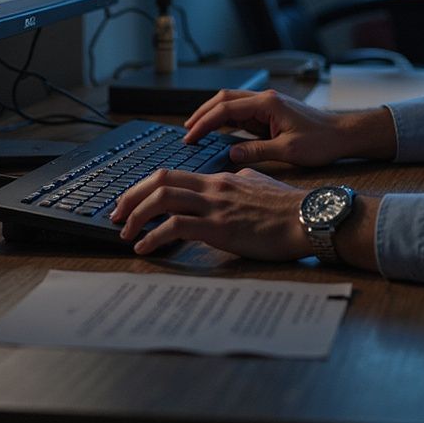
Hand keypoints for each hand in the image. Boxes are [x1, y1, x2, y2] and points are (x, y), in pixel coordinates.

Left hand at [109, 167, 308, 257]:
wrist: (307, 217)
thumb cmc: (289, 208)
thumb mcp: (259, 185)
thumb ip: (239, 183)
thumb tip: (230, 183)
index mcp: (222, 178)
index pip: (175, 174)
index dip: (147, 186)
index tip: (132, 201)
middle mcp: (214, 187)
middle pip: (161, 180)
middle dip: (131, 196)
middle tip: (116, 214)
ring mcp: (216, 206)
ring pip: (163, 199)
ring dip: (136, 216)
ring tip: (124, 233)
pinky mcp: (219, 227)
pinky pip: (176, 227)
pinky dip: (153, 237)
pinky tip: (145, 248)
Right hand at [182, 88, 393, 165]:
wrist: (344, 134)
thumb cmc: (322, 141)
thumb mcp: (288, 152)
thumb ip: (257, 152)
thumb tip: (230, 154)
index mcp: (268, 103)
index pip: (226, 109)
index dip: (204, 123)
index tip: (189, 138)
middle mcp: (266, 99)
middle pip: (224, 99)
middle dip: (202, 113)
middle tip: (185, 131)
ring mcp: (268, 105)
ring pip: (232, 103)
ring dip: (213, 115)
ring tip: (195, 131)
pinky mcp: (272, 113)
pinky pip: (243, 113)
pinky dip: (227, 121)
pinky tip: (218, 133)